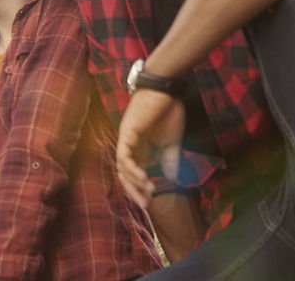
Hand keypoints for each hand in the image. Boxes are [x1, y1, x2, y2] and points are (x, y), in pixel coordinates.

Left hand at [116, 88, 185, 207]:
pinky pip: (124, 155)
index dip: (140, 188)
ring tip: (149, 190)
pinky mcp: (127, 133)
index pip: (135, 173)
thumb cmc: (168, 111)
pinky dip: (131, 168)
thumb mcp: (172, 141)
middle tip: (146, 204)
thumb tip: (172, 178)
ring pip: (123, 167)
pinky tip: (143, 178)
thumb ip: (170, 159)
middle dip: (134, 191)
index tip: (151, 202)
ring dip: (135, 182)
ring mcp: (126, 139)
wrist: (166, 90)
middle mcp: (129, 145)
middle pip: (125, 173)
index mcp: (140, 148)